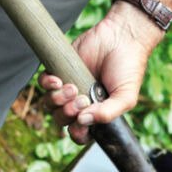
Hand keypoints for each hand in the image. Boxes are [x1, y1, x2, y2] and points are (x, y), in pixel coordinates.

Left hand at [39, 2, 163, 143]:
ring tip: (72, 87)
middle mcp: (81, 104)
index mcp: (97, 114)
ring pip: (50, 105)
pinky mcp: (59, 70)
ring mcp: (69, 87)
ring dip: (57, 100)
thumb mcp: (126, 97)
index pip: (80, 133)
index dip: (77, 133)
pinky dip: (47, 84)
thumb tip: (82, 121)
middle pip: (61, 119)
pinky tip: (58, 79)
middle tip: (82, 100)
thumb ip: (108, 114)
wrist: (121, 38)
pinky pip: (43, 84)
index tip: (81, 124)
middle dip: (68, 113)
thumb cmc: (128, 69)